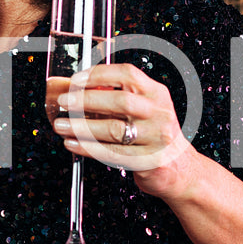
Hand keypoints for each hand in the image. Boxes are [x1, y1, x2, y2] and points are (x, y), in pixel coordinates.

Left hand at [51, 62, 197, 198]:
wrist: (180, 169)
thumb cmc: (155, 135)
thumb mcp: (146, 108)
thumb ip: (119, 96)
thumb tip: (78, 90)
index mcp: (156, 93)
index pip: (128, 74)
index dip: (99, 74)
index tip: (76, 80)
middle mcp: (159, 112)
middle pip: (121, 101)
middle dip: (86, 100)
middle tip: (64, 102)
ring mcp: (157, 138)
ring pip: (114, 129)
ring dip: (81, 127)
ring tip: (61, 125)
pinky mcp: (148, 161)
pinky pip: (112, 153)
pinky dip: (87, 148)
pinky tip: (72, 143)